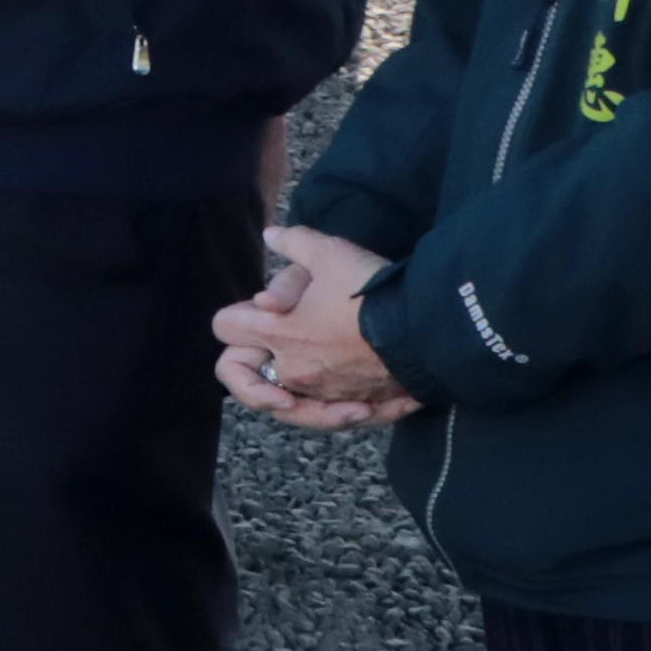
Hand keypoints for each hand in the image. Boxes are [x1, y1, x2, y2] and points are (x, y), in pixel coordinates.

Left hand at [215, 225, 413, 424]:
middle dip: (245, 362)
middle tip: (265, 348)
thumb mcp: (330, 252)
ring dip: (286, 391)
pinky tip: (346, 397)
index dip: (234, 315)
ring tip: (298, 378)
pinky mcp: (353, 405)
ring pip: (285, 402)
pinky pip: (328, 415)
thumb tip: (270, 235)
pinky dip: (330, 408)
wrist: (427, 331)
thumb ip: (295, 242)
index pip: (224, 327)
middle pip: (240, 375)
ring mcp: (322, 391)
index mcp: (278, 333)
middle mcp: (292, 369)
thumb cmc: (373, 291)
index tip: (258, 309)